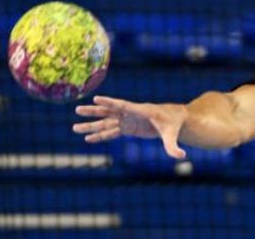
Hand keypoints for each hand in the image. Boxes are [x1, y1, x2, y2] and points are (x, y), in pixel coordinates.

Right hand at [72, 95, 187, 158]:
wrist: (175, 119)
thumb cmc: (174, 124)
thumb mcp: (173, 135)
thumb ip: (173, 146)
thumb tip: (180, 156)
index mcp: (140, 111)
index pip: (122, 105)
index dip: (109, 102)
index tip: (96, 99)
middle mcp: (130, 114)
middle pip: (109, 112)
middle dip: (93, 112)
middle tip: (77, 110)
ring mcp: (127, 121)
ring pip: (106, 122)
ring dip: (91, 125)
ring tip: (74, 128)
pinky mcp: (127, 128)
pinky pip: (111, 132)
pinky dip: (100, 136)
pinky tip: (88, 139)